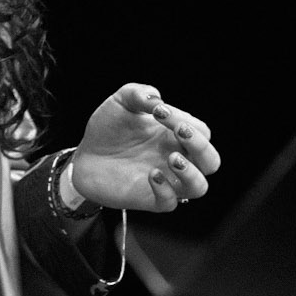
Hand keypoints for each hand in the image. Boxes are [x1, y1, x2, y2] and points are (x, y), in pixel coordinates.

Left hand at [70, 83, 220, 213]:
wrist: (84, 157)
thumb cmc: (108, 130)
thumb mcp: (121, 102)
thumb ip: (139, 93)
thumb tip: (156, 100)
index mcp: (175, 136)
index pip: (201, 131)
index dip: (187, 121)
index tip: (158, 111)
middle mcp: (176, 159)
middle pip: (211, 161)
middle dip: (200, 146)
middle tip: (178, 131)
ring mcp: (166, 181)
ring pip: (199, 187)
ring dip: (191, 172)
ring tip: (172, 158)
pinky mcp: (150, 198)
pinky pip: (170, 203)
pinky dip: (166, 190)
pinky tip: (151, 174)